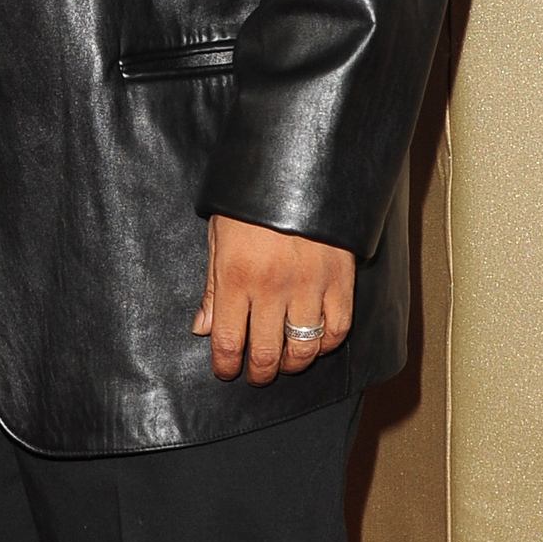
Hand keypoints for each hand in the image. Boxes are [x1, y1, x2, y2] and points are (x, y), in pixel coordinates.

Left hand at [194, 212, 355, 385]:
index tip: (226, 371)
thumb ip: (212, 287)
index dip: (226, 366)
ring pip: (303, 348)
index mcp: (236, 276)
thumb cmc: (250, 200)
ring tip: (285, 363)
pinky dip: (326, 343)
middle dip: (258, 372)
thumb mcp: (219, 236)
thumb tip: (202, 329)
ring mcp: (309, 286)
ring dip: (292, 364)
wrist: (298, 167)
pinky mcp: (340, 280)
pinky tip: (316, 343)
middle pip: (265, 352)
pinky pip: (337, 328)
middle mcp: (273, 287)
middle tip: (256, 374)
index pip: (228, 341)